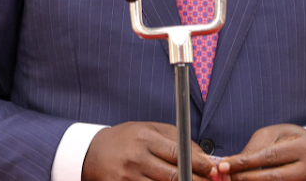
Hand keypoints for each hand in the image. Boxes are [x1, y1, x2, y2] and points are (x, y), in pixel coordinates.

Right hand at [82, 121, 216, 180]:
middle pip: (174, 175)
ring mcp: (129, 177)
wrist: (92, 153)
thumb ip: (175, 139)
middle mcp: (137, 157)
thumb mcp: (148, 129)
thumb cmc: (126, 139)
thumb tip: (202, 156)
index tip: (212, 170)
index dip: (198, 164)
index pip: (178, 153)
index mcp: (145, 137)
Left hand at [217, 124, 305, 180]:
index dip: (245, 162)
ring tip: (236, 180)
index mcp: (302, 147)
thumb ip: (255, 147)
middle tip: (228, 177)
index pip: (269, 156)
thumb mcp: (275, 134)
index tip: (224, 165)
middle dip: (247, 178)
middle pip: (274, 177)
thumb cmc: (292, 139)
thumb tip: (232, 163)